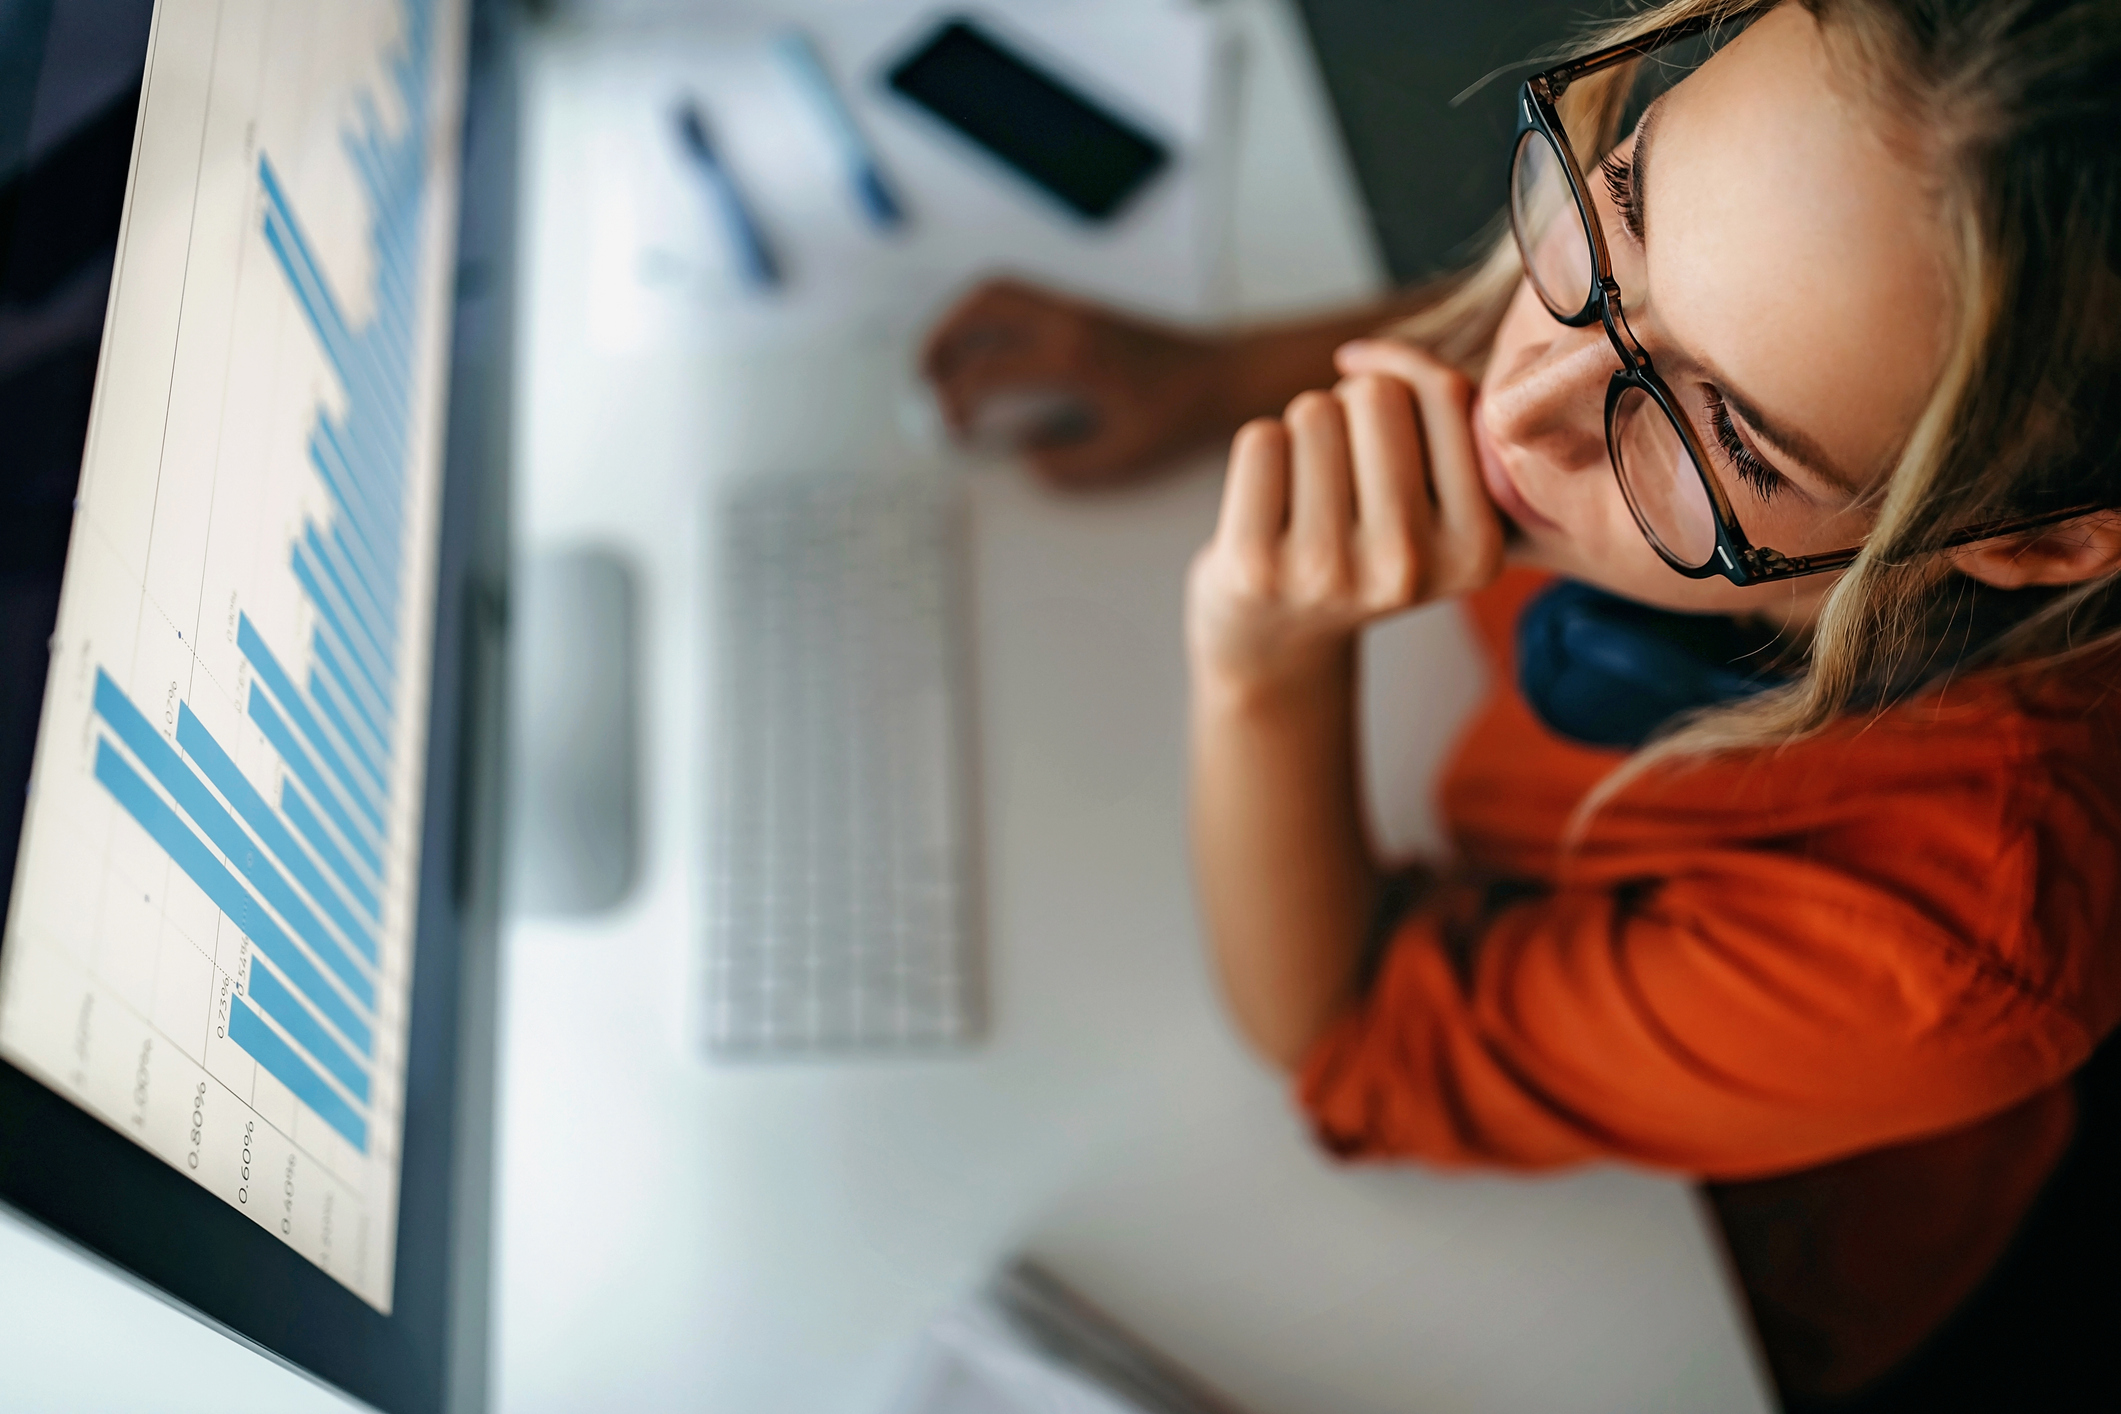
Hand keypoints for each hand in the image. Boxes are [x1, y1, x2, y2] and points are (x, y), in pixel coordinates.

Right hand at [921, 278, 1228, 487]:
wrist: (1220, 376)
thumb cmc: (1179, 415)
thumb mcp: (1123, 457)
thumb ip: (1065, 465)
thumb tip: (1023, 458)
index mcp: (1073, 357)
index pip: (988, 370)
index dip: (956, 402)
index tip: (950, 429)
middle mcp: (1068, 320)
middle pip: (981, 306)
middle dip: (940, 341)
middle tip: (923, 381)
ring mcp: (1074, 306)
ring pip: (995, 290)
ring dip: (957, 321)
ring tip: (942, 363)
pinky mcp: (1080, 307)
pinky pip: (1017, 296)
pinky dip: (985, 316)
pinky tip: (980, 352)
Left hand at [1186, 340, 1503, 698]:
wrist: (1276, 644)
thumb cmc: (1360, 544)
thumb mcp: (1436, 497)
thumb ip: (1439, 413)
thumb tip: (1358, 354)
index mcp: (1475, 549)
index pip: (1448, 396)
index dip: (1407, 379)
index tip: (1389, 420)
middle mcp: (1408, 568)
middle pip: (1376, 394)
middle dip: (1351, 410)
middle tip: (1342, 479)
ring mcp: (1328, 572)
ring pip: (1314, 411)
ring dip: (1303, 435)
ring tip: (1307, 500)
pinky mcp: (1255, 567)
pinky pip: (1260, 440)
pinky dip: (1260, 455)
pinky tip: (1265, 511)